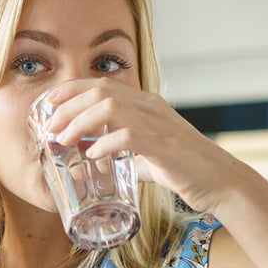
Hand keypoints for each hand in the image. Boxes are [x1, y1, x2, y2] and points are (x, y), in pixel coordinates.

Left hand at [41, 78, 240, 213]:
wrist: (221, 182)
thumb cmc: (182, 169)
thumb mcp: (141, 159)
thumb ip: (115, 159)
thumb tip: (81, 167)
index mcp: (144, 104)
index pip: (101, 84)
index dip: (70, 90)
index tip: (46, 103)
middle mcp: (150, 107)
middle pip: (100, 92)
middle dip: (67, 107)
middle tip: (49, 127)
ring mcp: (159, 124)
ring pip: (110, 108)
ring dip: (80, 123)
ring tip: (64, 140)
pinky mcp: (165, 145)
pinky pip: (129, 136)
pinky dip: (105, 144)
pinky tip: (92, 156)